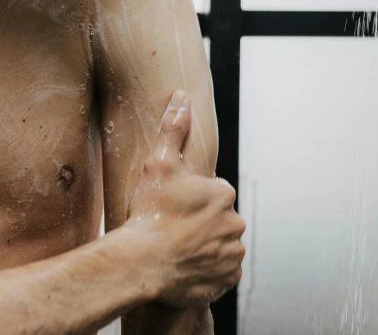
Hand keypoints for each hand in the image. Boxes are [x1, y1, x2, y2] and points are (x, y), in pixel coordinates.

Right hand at [125, 90, 245, 307]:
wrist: (142, 262)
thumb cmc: (149, 214)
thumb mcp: (157, 164)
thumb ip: (172, 129)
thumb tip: (181, 98)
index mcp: (224, 194)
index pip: (214, 193)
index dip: (192, 198)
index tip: (174, 206)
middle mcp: (235, 223)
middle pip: (219, 219)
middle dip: (201, 222)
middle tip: (173, 228)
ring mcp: (233, 254)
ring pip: (221, 245)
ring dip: (205, 246)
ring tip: (177, 249)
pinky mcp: (228, 280)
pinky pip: (221, 272)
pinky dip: (208, 270)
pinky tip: (186, 265)